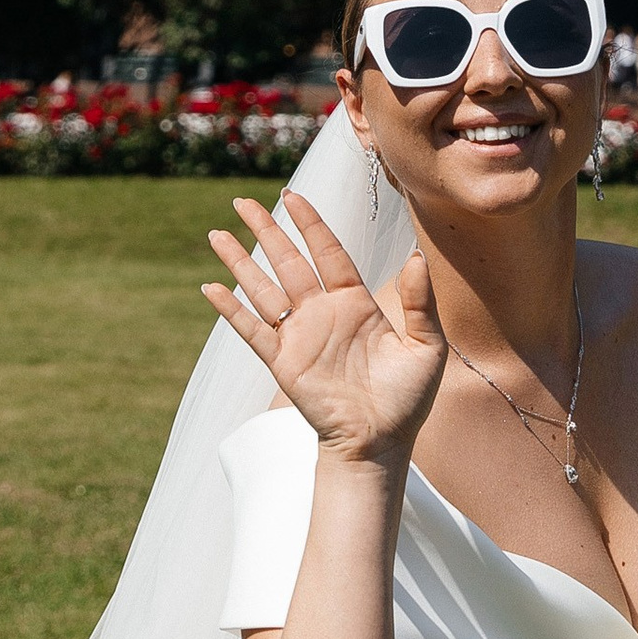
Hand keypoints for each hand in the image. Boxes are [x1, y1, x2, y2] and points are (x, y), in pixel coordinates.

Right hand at [202, 191, 445, 468]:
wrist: (380, 442)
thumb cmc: (407, 399)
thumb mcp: (427, 347)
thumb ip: (421, 303)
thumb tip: (417, 257)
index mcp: (355, 302)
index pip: (327, 252)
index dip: (310, 224)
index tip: (292, 196)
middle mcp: (322, 312)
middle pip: (287, 261)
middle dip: (265, 230)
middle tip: (241, 202)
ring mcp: (299, 336)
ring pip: (263, 288)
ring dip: (239, 262)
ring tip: (217, 234)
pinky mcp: (283, 361)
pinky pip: (252, 329)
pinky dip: (230, 310)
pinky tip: (210, 288)